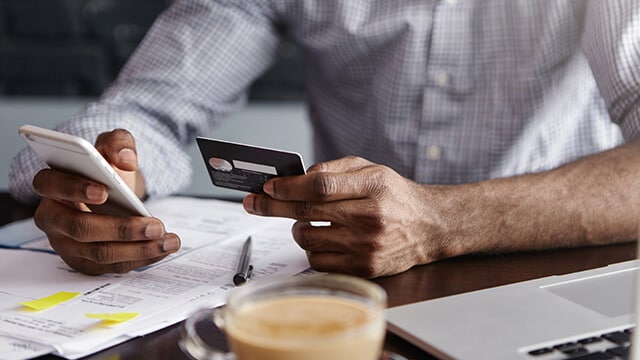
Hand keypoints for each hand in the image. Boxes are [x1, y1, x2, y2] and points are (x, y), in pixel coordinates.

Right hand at [31, 129, 180, 274]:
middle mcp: (53, 218)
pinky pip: (112, 266)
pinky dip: (140, 259)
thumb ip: (119, 143)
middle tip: (155, 225)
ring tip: (168, 240)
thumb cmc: (106, 171)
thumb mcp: (113, 147)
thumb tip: (126, 159)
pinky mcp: (84, 262)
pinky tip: (162, 249)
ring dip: (138, 249)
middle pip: (80, 228)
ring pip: (100, 253)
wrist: (113, 193)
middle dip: (121, 229)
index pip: (51, 185)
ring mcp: (67, 244)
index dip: (75, 189)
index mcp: (51, 184)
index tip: (104, 191)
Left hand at [242, 156, 448, 277]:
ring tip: (305, 221)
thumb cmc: (394, 194)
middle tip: (254, 202)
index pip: (320, 185)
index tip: (268, 187)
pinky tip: (321, 239)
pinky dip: (312, 249)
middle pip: (307, 212)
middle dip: (273, 206)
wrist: (429, 226)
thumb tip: (296, 179)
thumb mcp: (371, 169)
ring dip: (297, 228)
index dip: (289, 187)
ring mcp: (367, 246)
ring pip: (308, 239)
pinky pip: (319, 261)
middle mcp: (371, 217)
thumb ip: (334, 169)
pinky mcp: (365, 268)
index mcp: (373, 186)